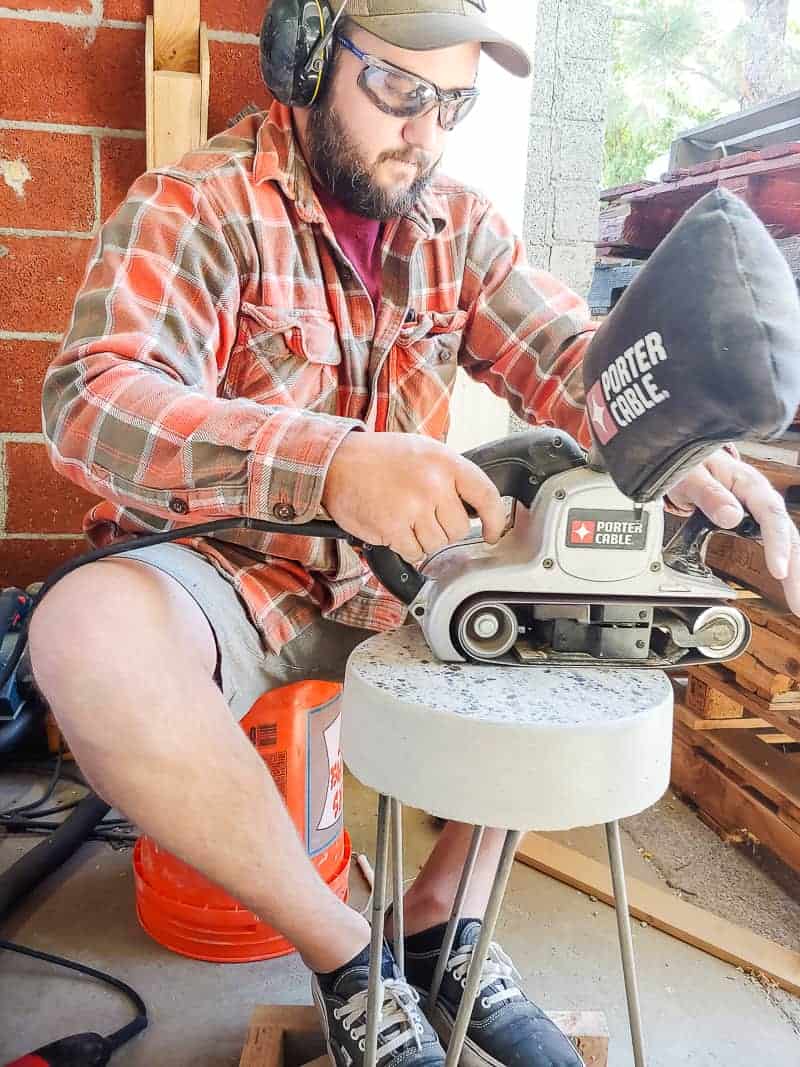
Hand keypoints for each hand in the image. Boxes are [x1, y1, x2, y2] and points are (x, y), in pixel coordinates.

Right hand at [322, 431, 506, 563]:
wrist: (336, 462)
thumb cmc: (379, 458)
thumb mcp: (423, 451)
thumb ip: (450, 475)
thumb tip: (475, 507)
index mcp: (445, 461)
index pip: (486, 495)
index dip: (495, 519)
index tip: (494, 532)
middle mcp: (433, 483)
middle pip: (459, 529)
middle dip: (443, 528)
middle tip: (422, 515)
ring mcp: (413, 506)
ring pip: (437, 544)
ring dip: (422, 539)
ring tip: (404, 517)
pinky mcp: (392, 527)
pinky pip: (414, 552)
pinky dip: (404, 546)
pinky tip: (393, 527)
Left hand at [667, 447, 799, 614]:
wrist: (691, 461)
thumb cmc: (692, 464)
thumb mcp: (691, 475)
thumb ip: (708, 493)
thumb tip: (730, 515)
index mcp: (748, 484)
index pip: (771, 515)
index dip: (777, 543)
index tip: (778, 571)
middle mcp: (761, 499)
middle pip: (788, 535)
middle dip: (797, 571)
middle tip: (798, 603)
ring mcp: (761, 511)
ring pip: (787, 544)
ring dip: (795, 575)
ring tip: (799, 604)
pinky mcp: (756, 522)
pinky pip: (777, 545)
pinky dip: (786, 567)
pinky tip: (791, 587)